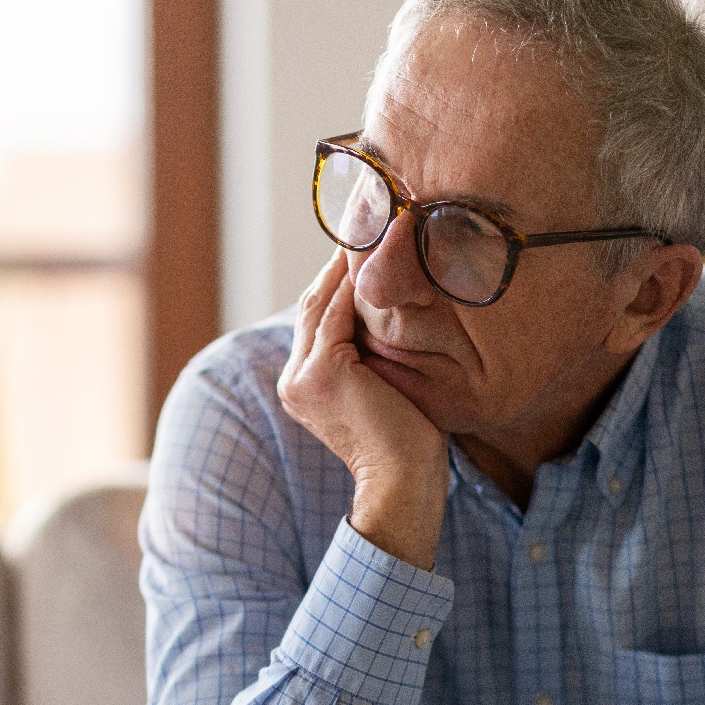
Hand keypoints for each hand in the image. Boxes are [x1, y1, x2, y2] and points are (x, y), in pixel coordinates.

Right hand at [278, 250, 447, 571]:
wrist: (404, 486)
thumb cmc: (411, 446)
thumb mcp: (388, 391)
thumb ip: (377, 356)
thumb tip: (401, 316)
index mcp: (303, 384)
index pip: (320, 316)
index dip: (340, 277)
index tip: (369, 242)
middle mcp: (294, 378)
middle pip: (316, 301)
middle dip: (341, 260)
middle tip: (373, 218)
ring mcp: (302, 376)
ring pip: (325, 301)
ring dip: (349, 260)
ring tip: (377, 223)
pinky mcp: (322, 373)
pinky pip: (339, 312)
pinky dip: (359, 279)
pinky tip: (382, 252)